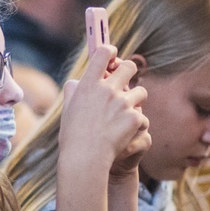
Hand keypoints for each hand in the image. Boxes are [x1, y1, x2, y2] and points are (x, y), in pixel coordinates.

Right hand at [55, 45, 147, 210]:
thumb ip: (73, 91)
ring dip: (136, 101)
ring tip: (127, 114)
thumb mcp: (67, 110)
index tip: (112, 54)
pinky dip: (136, 125)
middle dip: (130, 72)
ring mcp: (122, 103)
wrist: (85, 159)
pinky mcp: (134, 118)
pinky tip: (127, 135)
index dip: (110, 51)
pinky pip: (142, 116)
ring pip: (141, 92)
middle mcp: (107, 90)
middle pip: (129, 67)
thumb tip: (78, 82)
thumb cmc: (73, 137)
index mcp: (88, 85)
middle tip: (126, 81)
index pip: (103, 54)